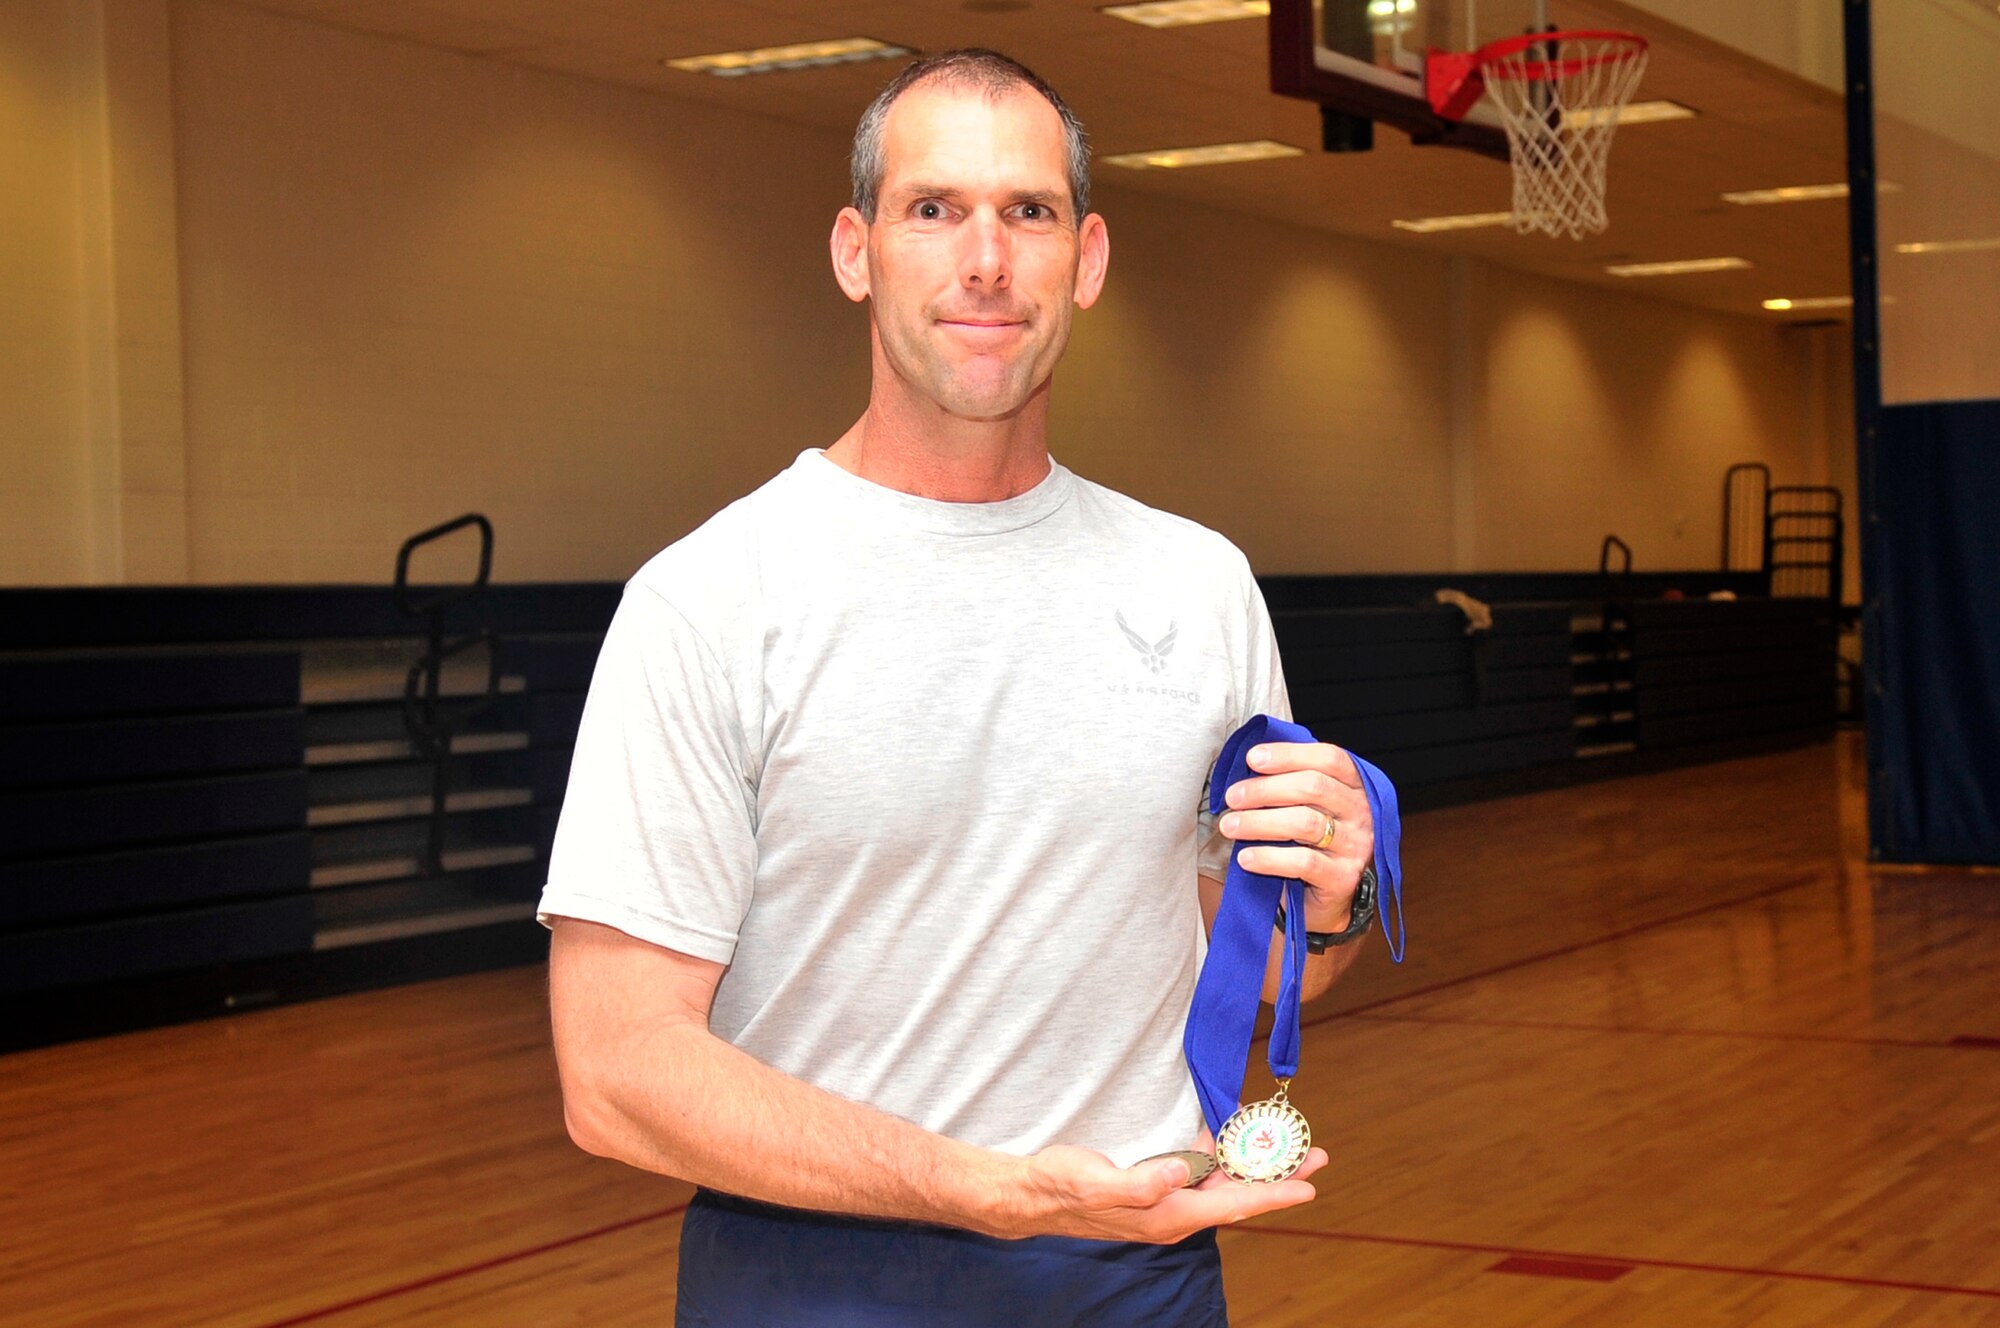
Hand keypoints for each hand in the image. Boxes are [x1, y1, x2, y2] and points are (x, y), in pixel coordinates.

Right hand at [1001, 1142, 1328, 1243]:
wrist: (1036, 1192)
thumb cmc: (1063, 1185)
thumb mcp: (1095, 1180)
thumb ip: (1139, 1182)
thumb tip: (1183, 1171)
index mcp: (1167, 1214)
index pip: (1232, 1204)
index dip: (1272, 1194)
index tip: (1308, 1187)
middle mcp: (1175, 1211)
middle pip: (1239, 1195)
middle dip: (1279, 1176)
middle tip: (1316, 1156)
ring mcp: (1168, 1199)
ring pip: (1225, 1184)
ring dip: (1258, 1165)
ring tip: (1291, 1147)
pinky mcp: (1159, 1185)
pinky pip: (1204, 1174)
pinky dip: (1226, 1158)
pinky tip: (1238, 1140)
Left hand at [1216, 741, 1373, 934]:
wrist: (1323, 899)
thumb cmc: (1308, 842)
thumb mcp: (1304, 806)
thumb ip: (1288, 782)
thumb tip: (1249, 762)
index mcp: (1355, 786)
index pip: (1329, 758)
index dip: (1290, 754)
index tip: (1253, 758)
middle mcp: (1361, 812)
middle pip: (1314, 787)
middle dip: (1265, 789)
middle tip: (1232, 797)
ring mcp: (1356, 846)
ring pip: (1305, 823)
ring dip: (1259, 822)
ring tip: (1229, 826)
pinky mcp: (1343, 878)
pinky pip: (1303, 862)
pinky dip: (1268, 858)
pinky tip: (1245, 858)